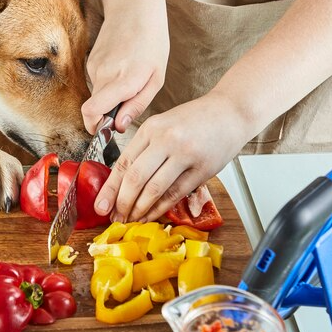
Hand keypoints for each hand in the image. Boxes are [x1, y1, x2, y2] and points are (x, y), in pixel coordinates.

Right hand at [82, 4, 168, 133]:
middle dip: (107, 113)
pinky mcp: (91, 61)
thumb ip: (137, 105)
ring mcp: (95, 66)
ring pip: (98, 94)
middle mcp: (105, 74)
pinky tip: (123, 67)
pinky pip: (98, 81)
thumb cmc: (152, 42)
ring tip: (130, 78)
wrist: (134, 8)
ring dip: (111, 95)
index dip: (95, 126)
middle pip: (95, 107)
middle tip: (127, 105)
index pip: (92, 111)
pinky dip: (109, 82)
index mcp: (124, 80)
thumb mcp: (156, 78)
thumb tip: (120, 126)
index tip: (104, 130)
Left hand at [93, 92, 250, 222]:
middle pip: (135, 178)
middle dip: (122, 203)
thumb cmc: (195, 120)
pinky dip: (160, 208)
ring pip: (154, 189)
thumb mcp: (163, 125)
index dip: (110, 189)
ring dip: (140, 209)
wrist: (231, 111)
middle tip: (116, 218)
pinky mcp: (202, 168)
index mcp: (151, 128)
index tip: (101, 206)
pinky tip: (151, 215)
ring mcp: (185, 154)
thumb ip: (145, 149)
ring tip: (131, 220)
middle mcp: (166, 139)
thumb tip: (123, 181)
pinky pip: (176, 193)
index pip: (123, 163)